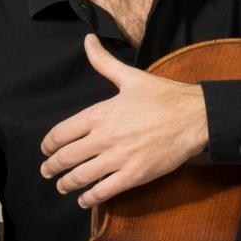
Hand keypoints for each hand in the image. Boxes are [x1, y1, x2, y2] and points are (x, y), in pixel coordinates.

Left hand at [42, 38, 211, 202]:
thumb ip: (103, 62)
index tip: (46, 149)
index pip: (61, 133)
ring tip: (62, 186)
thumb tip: (88, 40)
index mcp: (99, 113)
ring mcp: (118, 158)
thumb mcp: (129, 76)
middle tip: (46, 172)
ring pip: (80, 177)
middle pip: (66, 158)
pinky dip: (89, 198)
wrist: (194, 117)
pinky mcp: (134, 175)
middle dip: (51, 167)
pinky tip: (84, 200)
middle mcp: (104, 136)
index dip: (48, 145)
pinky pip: (103, 191)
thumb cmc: (164, 96)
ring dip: (66, 184)